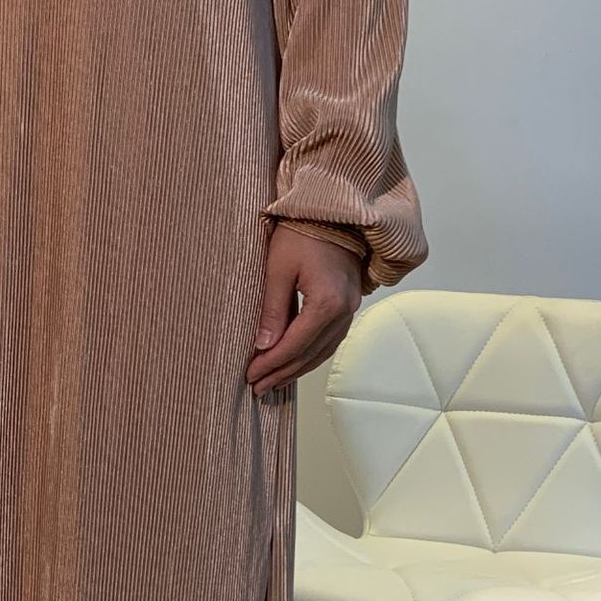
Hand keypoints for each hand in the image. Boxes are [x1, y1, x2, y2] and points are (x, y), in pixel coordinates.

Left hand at [246, 225, 365, 395]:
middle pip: (310, 354)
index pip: (295, 345)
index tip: (250, 375)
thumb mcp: (278, 269)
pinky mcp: (349, 305)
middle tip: (258, 387)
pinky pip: (331, 340)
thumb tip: (263, 346)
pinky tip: (295, 362)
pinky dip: (311, 355)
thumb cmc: (302, 233)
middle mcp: (344, 310)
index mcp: (327, 302)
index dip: (271, 364)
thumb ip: (272, 310)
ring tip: (273, 381)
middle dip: (282, 373)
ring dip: (297, 369)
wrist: (332, 212)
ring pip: (323, 351)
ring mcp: (350, 309)